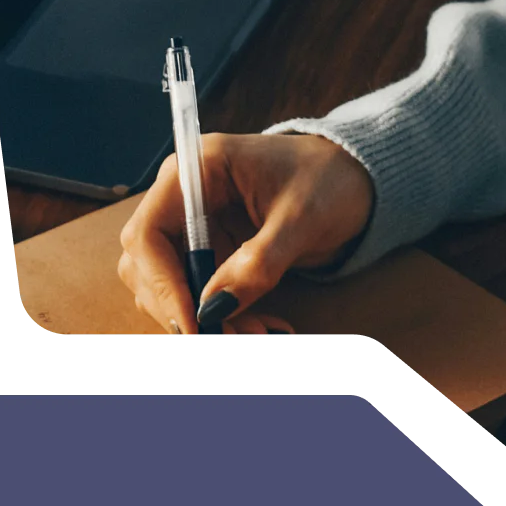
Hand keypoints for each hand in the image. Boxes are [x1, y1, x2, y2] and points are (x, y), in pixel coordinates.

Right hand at [117, 132, 374, 335]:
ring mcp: (197, 223)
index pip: (148, 232)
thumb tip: (215, 307)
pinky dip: (224, 314)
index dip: (161, 281)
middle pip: (149, 263)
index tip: (192, 321)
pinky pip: (201, 290)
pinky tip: (259, 325)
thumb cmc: (330, 180)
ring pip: (172, 284)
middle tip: (226, 336)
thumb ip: (258, 262)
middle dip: (183, 306)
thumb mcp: (301, 219)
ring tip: (254, 333)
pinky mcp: (213, 247)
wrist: (357, 178)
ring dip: (205, 316)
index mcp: (198, 169)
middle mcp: (186, 195)